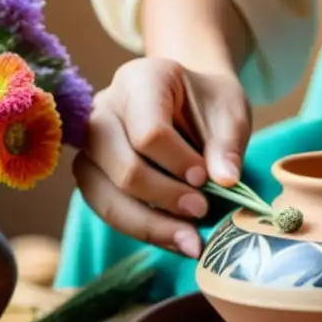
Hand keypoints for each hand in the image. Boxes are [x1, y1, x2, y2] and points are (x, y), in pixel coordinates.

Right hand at [73, 57, 250, 257]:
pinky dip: (141, 228)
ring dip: (148, 224)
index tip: (206, 179)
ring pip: (103, 193)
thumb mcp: (230, 113)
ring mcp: (90, 140)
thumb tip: (225, 181)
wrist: (191, 101)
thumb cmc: (210, 103)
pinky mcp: (91, 170)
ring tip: (191, 241)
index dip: (178, 163)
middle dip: (163, 197)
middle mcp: (104, 106)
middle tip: (203, 211)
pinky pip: (104, 207)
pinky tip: (175, 239)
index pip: (148, 131)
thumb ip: (227, 145)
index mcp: (141, 80)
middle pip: (120, 164)